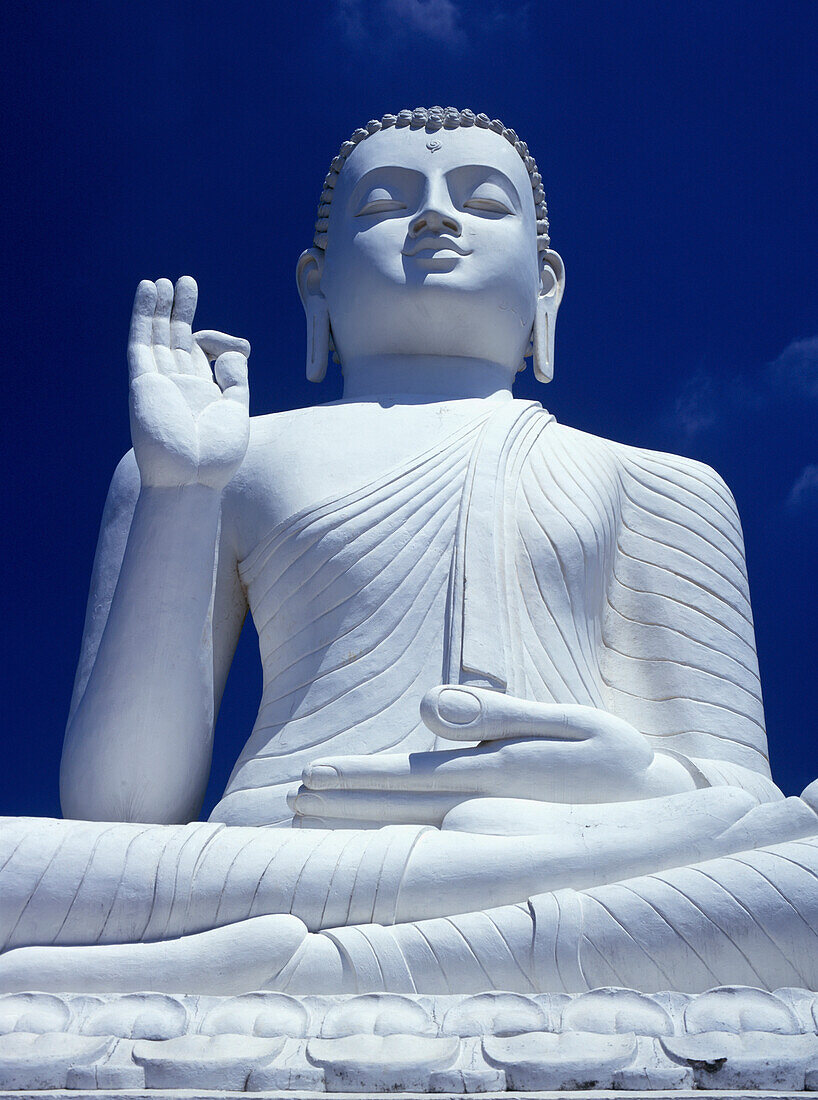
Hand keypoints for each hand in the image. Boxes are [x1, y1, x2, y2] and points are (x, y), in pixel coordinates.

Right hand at [127, 277, 249, 488]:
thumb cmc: (216, 456)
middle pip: (176, 339)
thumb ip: (236, 380)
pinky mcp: (143, 381)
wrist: (190, 479)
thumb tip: (234, 353)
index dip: (217, 339)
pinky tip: (149, 291)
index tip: (241, 344)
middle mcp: (178, 385)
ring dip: (160, 307)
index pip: (203, 354)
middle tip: (186, 282)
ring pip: (157, 335)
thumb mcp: (236, 412)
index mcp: (201, 394)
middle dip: (180, 310)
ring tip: (164, 281)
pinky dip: (143, 315)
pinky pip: (141, 341)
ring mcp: (159, 382)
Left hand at [290, 685, 695, 828]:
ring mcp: (492, 838)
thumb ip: (499, 715)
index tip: (308, 778)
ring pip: (406, 834)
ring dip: (353, 829)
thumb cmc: (621, 764)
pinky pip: (431, 847)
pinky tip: (357, 843)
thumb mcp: (577, 727)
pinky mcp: (500, 847)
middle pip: (396, 811)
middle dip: (339, 807)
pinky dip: (387, 843)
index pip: (411, 780)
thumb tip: (426, 703)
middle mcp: (488, 817)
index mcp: (502, 781)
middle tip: (286, 801)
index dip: (358, 779)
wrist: (667, 823)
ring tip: (303, 820)